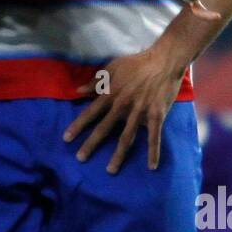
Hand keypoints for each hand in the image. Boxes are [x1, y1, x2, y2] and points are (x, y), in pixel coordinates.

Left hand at [63, 47, 185, 171]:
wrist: (164, 61)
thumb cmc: (137, 63)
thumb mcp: (113, 67)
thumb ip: (96, 81)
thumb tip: (79, 90)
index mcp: (110, 94)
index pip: (90, 113)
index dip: (78, 126)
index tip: (67, 138)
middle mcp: (122, 106)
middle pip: (104, 128)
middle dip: (91, 144)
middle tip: (80, 158)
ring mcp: (139, 112)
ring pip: (126, 138)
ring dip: (118, 155)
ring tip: (110, 170)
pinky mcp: (156, 116)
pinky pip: (154, 137)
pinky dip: (153, 152)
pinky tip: (152, 166)